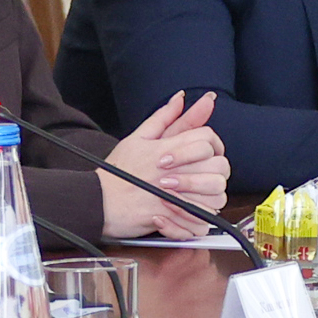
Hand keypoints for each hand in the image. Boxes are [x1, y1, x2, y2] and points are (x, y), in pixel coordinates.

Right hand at [102, 91, 230, 238]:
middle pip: (218, 166)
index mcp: (168, 149)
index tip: (208, 152)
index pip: (207, 138)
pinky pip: (202, 219)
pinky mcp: (172, 217)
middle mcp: (174, 171)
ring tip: (199, 195)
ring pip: (216, 194)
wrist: (99, 201)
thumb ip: (163, 117)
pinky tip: (192, 212)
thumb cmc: (117, 172)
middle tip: (206, 175)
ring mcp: (174, 195)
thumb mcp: (137, 138)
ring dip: (211, 195)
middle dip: (215, 170)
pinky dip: (202, 217)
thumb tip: (181, 98)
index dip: (212, 144)